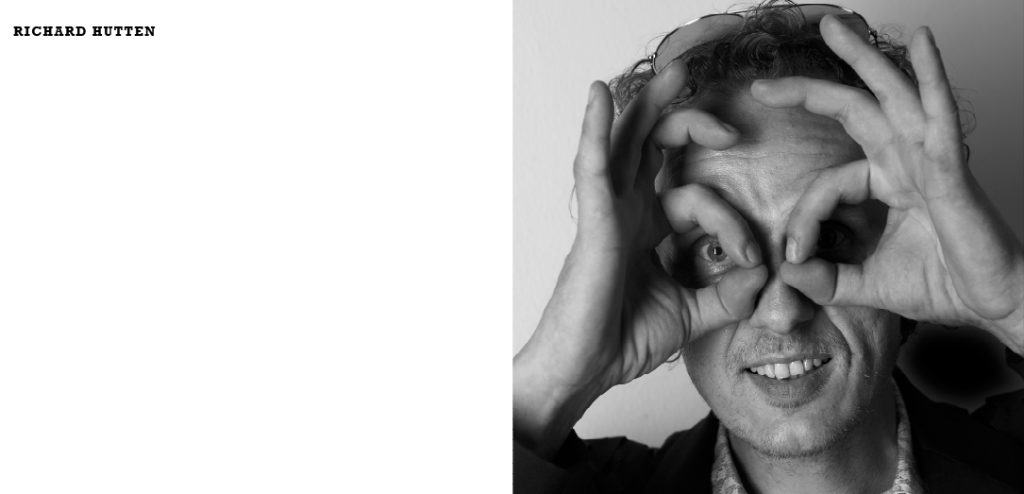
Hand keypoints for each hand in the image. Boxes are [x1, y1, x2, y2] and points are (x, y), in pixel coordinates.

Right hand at [514, 61, 766, 456]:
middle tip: (728, 124)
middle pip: (655, 148)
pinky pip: (594, 166)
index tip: (755, 262)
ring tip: (675, 72)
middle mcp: (628, 211)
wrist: (587, 370)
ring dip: (651, 105)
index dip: (734, 223)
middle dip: (688, 122)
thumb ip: (728, 295)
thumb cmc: (622, 339)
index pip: (698, 197)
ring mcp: (609, 212)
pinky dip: (596, 128)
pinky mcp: (594, 221)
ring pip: (628, 142)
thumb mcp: (692, 313)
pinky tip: (599, 95)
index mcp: (647, 228)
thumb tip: (764, 276)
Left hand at [750, 15, 1023, 350]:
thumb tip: (788, 273)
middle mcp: (907, 160)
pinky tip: (922, 40)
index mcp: (888, 181)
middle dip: (811, 88)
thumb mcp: (866, 284)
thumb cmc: (943, 285)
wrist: (993, 301)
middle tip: (764, 80)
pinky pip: (939, 114)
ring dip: (864, 59)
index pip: (828, 182)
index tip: (793, 254)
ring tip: (834, 27)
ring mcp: (930, 158)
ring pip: (892, 96)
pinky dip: (931, 74)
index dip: (803, 217)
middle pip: (854, 109)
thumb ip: (826, 280)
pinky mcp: (952, 167)